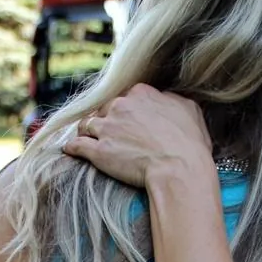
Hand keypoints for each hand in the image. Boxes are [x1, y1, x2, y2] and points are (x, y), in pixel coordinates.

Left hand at [61, 83, 213, 188]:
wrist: (179, 169)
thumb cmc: (189, 143)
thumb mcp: (189, 109)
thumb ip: (173, 99)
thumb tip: (167, 98)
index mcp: (141, 93)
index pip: (125, 97)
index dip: (126, 110)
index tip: (128, 121)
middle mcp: (120, 105)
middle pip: (104, 109)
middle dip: (106, 120)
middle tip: (110, 134)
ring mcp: (106, 127)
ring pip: (87, 125)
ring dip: (87, 132)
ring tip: (87, 140)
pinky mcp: (97, 150)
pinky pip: (77, 145)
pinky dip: (73, 148)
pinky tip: (71, 150)